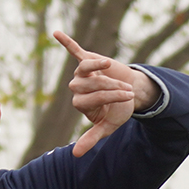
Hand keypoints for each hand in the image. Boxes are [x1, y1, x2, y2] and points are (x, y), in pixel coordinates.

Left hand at [54, 30, 159, 156]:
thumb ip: (91, 138)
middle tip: (126, 91)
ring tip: (113, 67)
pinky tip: (55, 33)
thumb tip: (76, 156)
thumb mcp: (107, 126)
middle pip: (85, 85)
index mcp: (81, 102)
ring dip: (100, 68)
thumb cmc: (120, 109)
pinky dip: (66, 42)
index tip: (127, 98)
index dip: (108, 97)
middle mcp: (77, 87)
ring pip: (84, 68)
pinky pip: (75, 50)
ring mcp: (82, 73)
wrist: (134, 91)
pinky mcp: (90, 59)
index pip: (88, 99)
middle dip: (108, 87)